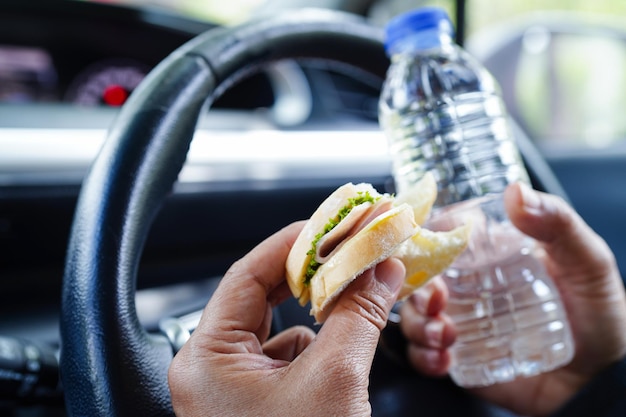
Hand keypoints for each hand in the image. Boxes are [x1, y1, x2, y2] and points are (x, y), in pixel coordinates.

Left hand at [168, 221, 405, 416]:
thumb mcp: (335, 382)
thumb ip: (358, 315)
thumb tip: (381, 269)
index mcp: (207, 358)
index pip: (248, 274)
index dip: (295, 244)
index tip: (335, 224)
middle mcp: (213, 371)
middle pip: (264, 298)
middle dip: (314, 279)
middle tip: (354, 253)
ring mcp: (236, 391)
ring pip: (284, 330)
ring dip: (324, 318)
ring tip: (360, 308)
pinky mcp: (261, 406)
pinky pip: (293, 359)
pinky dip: (324, 349)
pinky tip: (345, 361)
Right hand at [400, 183, 625, 415]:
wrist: (601, 379)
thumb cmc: (599, 314)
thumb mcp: (587, 262)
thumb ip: (558, 224)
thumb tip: (515, 192)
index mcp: (491, 254)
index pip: (443, 234)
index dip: (422, 237)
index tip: (418, 245)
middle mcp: (469, 284)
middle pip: (419, 276)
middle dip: (416, 287)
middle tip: (437, 301)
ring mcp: (462, 320)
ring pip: (415, 314)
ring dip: (417, 324)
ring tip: (444, 336)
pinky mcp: (460, 356)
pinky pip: (424, 354)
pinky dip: (424, 356)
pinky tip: (443, 359)